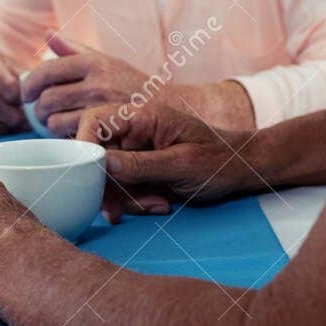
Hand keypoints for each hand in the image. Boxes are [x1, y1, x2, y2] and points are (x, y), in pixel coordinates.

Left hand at [21, 32, 150, 136]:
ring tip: (55, 124)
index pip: (47, 70)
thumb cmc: (132, 85)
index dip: (30, 83)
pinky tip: (70, 134)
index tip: (26, 93)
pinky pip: (71, 137)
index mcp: (93, 62)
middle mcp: (97, 82)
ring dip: (50, 125)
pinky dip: (65, 138)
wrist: (169, 109)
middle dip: (38, 108)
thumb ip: (74, 48)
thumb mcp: (107, 61)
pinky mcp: (106, 131)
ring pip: (55, 120)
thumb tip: (47, 34)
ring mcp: (102, 108)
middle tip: (41, 112)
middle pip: (48, 98)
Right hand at [76, 103, 256, 221]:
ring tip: (159, 204)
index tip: (84, 174)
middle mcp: (133, 131)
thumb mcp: (181, 165)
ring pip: (109, 178)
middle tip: (124, 209)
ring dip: (127, 199)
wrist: (243, 170)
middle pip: (97, 156)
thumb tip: (99, 164)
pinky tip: (161, 204)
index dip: (82, 145)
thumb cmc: (219, 159)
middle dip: (111, 187)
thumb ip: (139, 165)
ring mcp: (135, 151)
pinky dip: (136, 202)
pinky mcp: (140, 170)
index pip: (95, 120)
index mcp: (142, 116)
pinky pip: (124, 189)